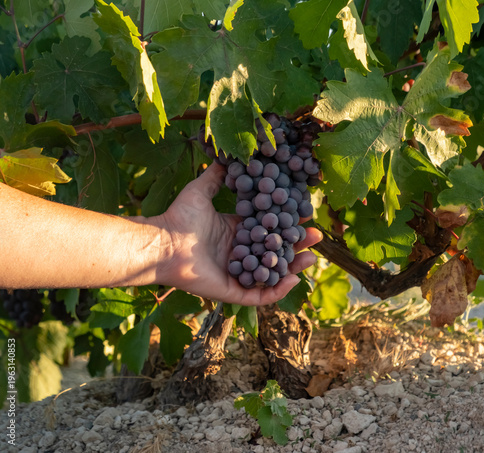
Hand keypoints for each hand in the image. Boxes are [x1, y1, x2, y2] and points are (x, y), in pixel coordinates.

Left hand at [151, 163, 322, 305]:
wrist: (163, 243)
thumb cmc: (179, 218)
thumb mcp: (201, 191)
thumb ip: (216, 176)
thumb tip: (227, 157)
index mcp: (235, 232)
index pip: (267, 229)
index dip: (286, 224)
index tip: (304, 214)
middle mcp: (239, 253)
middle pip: (275, 251)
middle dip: (296, 245)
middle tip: (316, 237)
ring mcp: (237, 274)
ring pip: (272, 273)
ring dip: (292, 267)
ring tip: (311, 257)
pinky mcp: (232, 291)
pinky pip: (260, 295)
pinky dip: (277, 290)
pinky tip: (292, 278)